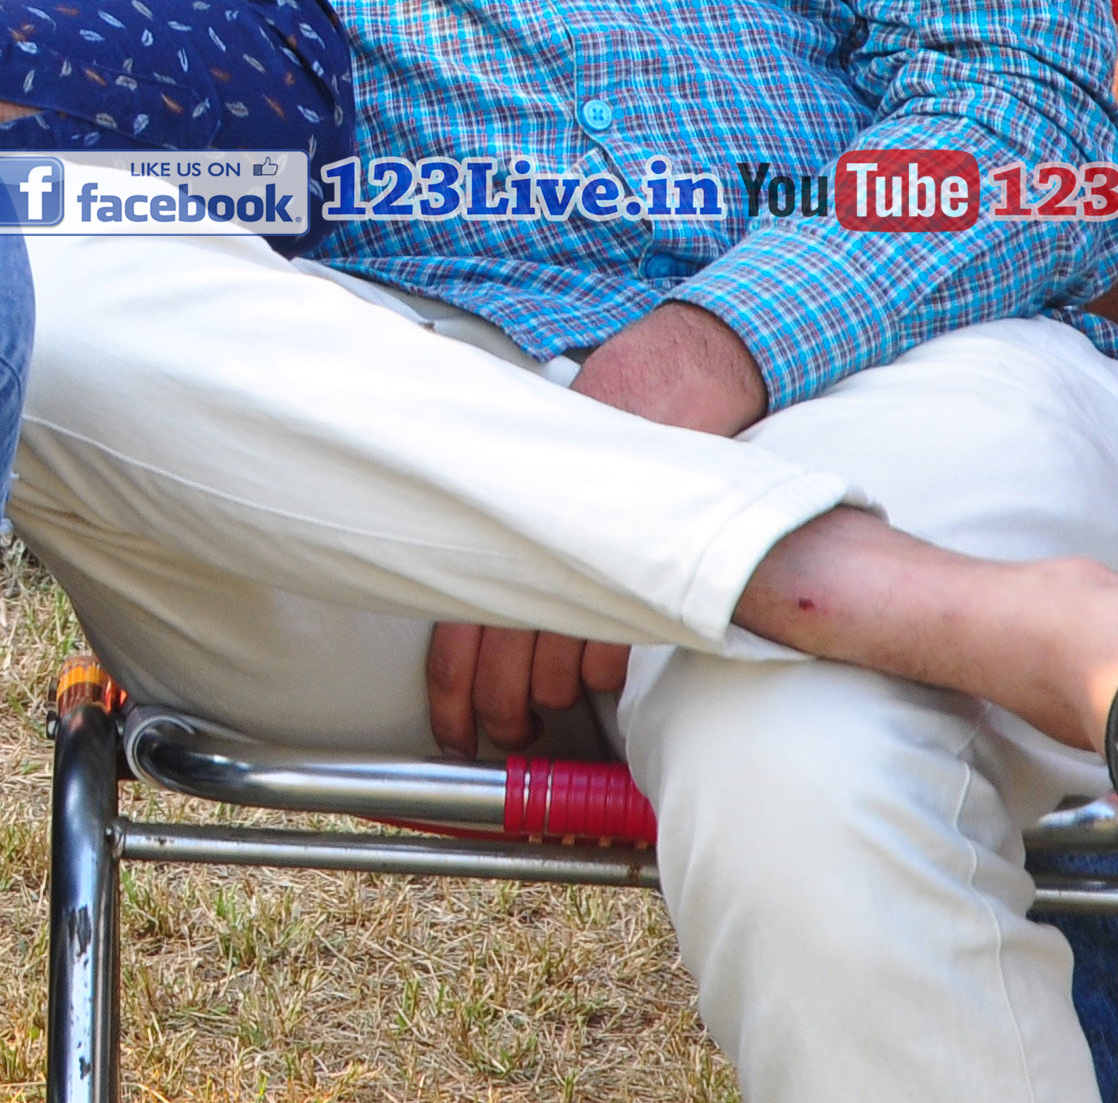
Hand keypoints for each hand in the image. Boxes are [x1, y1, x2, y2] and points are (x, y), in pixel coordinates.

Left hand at [421, 303, 766, 754]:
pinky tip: (597, 679)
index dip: (450, 695)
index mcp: (492, 528)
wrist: (667, 382)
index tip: (451, 731)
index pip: (452, 635)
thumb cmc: (592, 427)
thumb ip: (500, 531)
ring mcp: (585, 566)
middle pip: (500, 663)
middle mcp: (531, 550)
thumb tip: (473, 592)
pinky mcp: (639, 573)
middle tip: (508, 735)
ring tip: (548, 710)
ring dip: (551, 697)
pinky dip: (600, 672)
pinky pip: (611, 647)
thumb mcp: (529, 472)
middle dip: (501, 713)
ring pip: (553, 665)